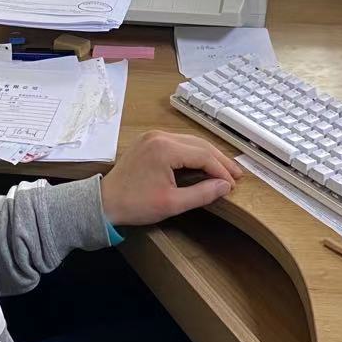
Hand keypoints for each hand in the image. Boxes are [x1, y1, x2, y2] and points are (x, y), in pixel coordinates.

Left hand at [100, 131, 243, 225]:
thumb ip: (201, 194)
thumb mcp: (172, 204)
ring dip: (208, 155)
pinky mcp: (149, 140)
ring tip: (224, 170)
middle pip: (199, 144)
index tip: (233, 185)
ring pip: (190, 141)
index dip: (221, 170)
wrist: (104, 202)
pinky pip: (179, 142)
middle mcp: (160, 136)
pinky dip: (193, 153)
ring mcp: (153, 136)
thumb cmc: (136, 205)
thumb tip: (225, 186)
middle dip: (219, 160)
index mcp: (165, 149)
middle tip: (237, 175)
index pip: (203, 155)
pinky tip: (203, 163)